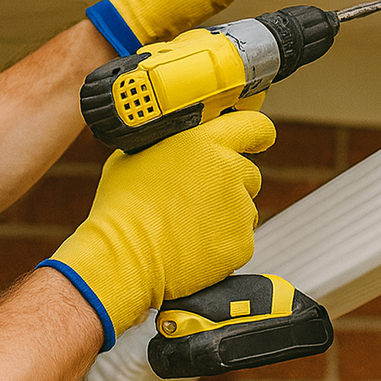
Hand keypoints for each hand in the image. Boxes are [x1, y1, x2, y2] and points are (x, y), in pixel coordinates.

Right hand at [39, 110, 275, 347]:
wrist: (126, 255)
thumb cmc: (123, 207)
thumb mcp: (135, 156)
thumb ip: (168, 146)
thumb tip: (174, 148)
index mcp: (202, 142)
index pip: (252, 125)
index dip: (256, 133)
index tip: (257, 139)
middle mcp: (227, 170)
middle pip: (248, 172)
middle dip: (230, 183)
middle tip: (199, 198)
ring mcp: (239, 208)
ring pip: (244, 209)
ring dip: (225, 216)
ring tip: (188, 227)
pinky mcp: (242, 243)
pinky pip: (240, 240)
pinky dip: (223, 245)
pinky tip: (193, 246)